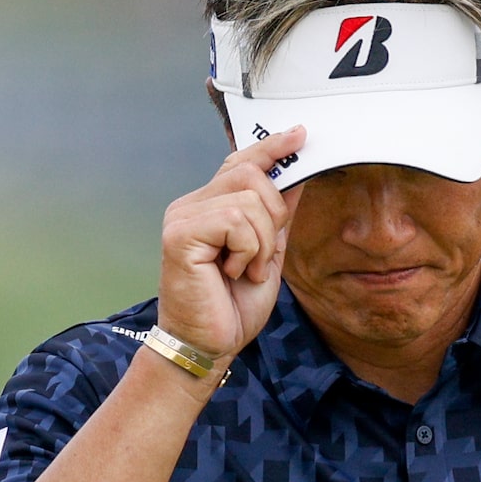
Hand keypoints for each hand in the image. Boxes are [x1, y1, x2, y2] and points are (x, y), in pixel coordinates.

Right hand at [155, 128, 306, 362]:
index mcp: (209, 207)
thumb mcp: (268, 254)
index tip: (300, 135)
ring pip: (249, 200)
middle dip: (273, 218)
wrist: (209, 346)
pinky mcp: (180, 234)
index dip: (271, 148)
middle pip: (251, 174)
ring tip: (244, 271)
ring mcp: (182, 217)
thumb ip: (278, 216)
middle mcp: (191, 205)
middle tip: (260, 258)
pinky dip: (247, 251)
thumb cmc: (232, 307)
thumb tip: (297, 175)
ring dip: (261, 244)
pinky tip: (232, 273)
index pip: (241, 162)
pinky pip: (235, 220)